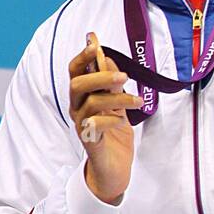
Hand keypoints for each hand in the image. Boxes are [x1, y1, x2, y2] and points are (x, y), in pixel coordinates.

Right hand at [68, 34, 139, 204]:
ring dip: (117, 98)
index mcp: (83, 97)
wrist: (113, 170)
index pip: (75, 72)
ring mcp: (81, 125)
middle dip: (99, 76)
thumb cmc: (114, 136)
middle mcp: (77, 109)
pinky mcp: (90, 141)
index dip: (82, 56)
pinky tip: (124, 122)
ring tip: (138, 100)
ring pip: (91, 103)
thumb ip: (111, 85)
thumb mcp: (117, 105)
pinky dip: (112, 120)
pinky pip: (95, 125)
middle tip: (123, 76)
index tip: (94, 42)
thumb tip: (108, 60)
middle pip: (77, 85)